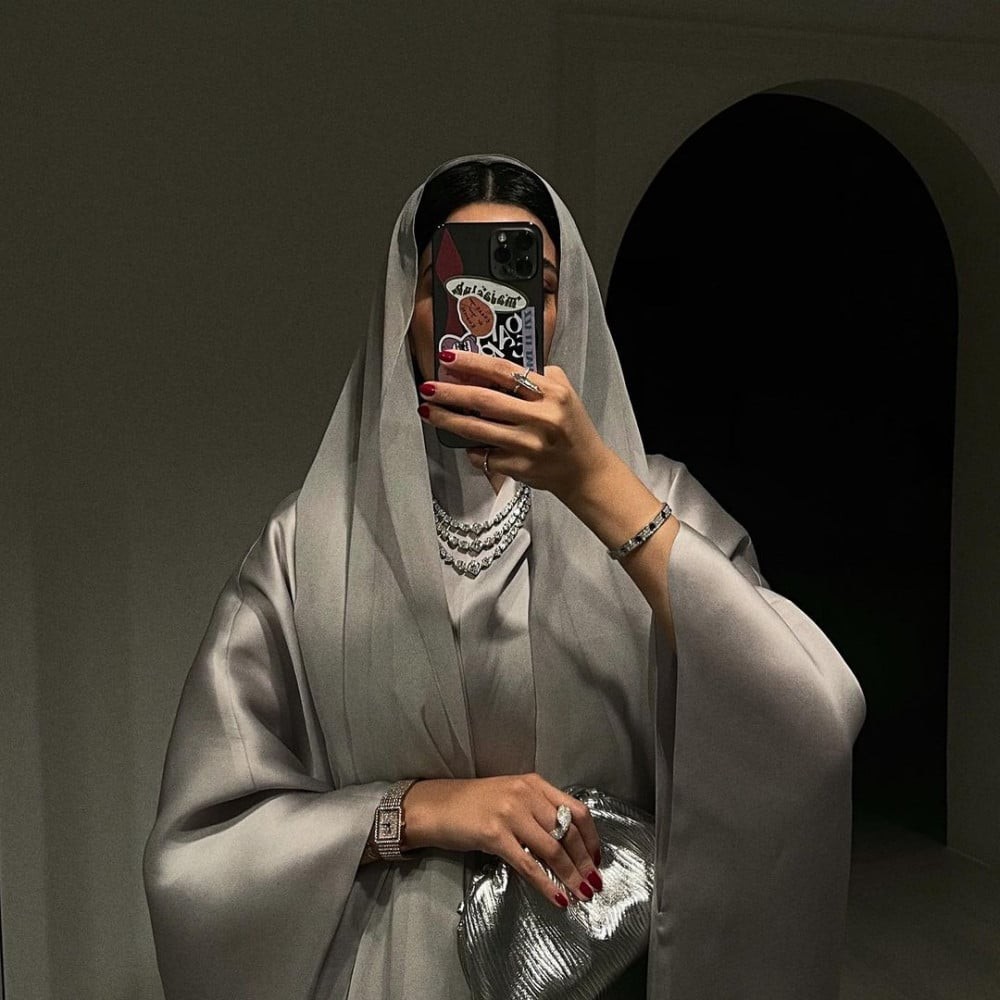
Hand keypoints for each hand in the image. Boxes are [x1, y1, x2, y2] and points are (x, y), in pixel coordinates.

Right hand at [403, 774, 603, 908]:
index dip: (592, 838)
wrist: (435, 806)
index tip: (597, 859)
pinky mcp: (495, 834)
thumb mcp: (512, 797)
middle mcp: (526, 794)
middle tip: (593, 885)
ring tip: (581, 895)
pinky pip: (529, 864)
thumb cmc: (473, 804)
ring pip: (553, 849)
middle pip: (568, 831)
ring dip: (571, 876)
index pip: (576, 810)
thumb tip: (566, 843)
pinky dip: (547, 884)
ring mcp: (511, 813)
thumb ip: (538, 810)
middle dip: (585, 862)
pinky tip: (558, 899)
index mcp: (534, 784)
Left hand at [417, 350, 610, 501]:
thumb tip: (496, 367)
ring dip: (448, 420)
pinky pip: (485, 456)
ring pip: (478, 430)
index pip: (505, 371)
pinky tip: (468, 444)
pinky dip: (472, 449)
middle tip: (427, 387)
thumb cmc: (572, 429)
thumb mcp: (565, 394)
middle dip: (451, 393)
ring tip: (427, 411)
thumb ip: (539, 376)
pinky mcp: (521, 468)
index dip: (473, 363)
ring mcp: (529, 445)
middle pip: (485, 400)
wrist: (586, 472)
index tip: (447, 357)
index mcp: (551, 393)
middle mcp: (541, 418)